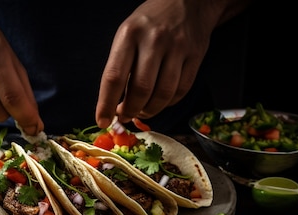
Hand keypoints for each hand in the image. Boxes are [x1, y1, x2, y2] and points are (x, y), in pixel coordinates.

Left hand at [95, 0, 223, 127]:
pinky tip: (159, 101)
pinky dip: (168, 103)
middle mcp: (154, 40)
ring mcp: (177, 47)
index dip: (106, 104)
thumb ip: (120, 65)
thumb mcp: (127, 34)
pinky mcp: (195, 56)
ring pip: (163, 94)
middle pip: (140, 90)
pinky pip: (181, 91)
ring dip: (149, 110)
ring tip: (141, 111)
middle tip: (124, 116)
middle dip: (130, 111)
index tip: (102, 120)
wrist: (188, 1)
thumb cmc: (150, 22)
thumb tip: (112, 104)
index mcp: (129, 34)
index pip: (114, 77)